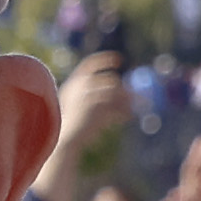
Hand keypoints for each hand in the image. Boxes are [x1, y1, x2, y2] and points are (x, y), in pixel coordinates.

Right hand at [50, 52, 134, 177]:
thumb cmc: (72, 128)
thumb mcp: (82, 109)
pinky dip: (124, 112)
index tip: (120, 59)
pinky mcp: (96, 107)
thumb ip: (97, 98)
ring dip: (127, 101)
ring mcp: (87, 94)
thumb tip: (122, 95)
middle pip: (111, 80)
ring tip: (132, 111)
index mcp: (73, 84)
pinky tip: (127, 118)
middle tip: (137, 98)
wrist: (64, 141)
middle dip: (125, 90)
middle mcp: (79, 86)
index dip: (105, 59)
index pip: (90, 64)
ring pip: (116, 92)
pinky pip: (116, 105)